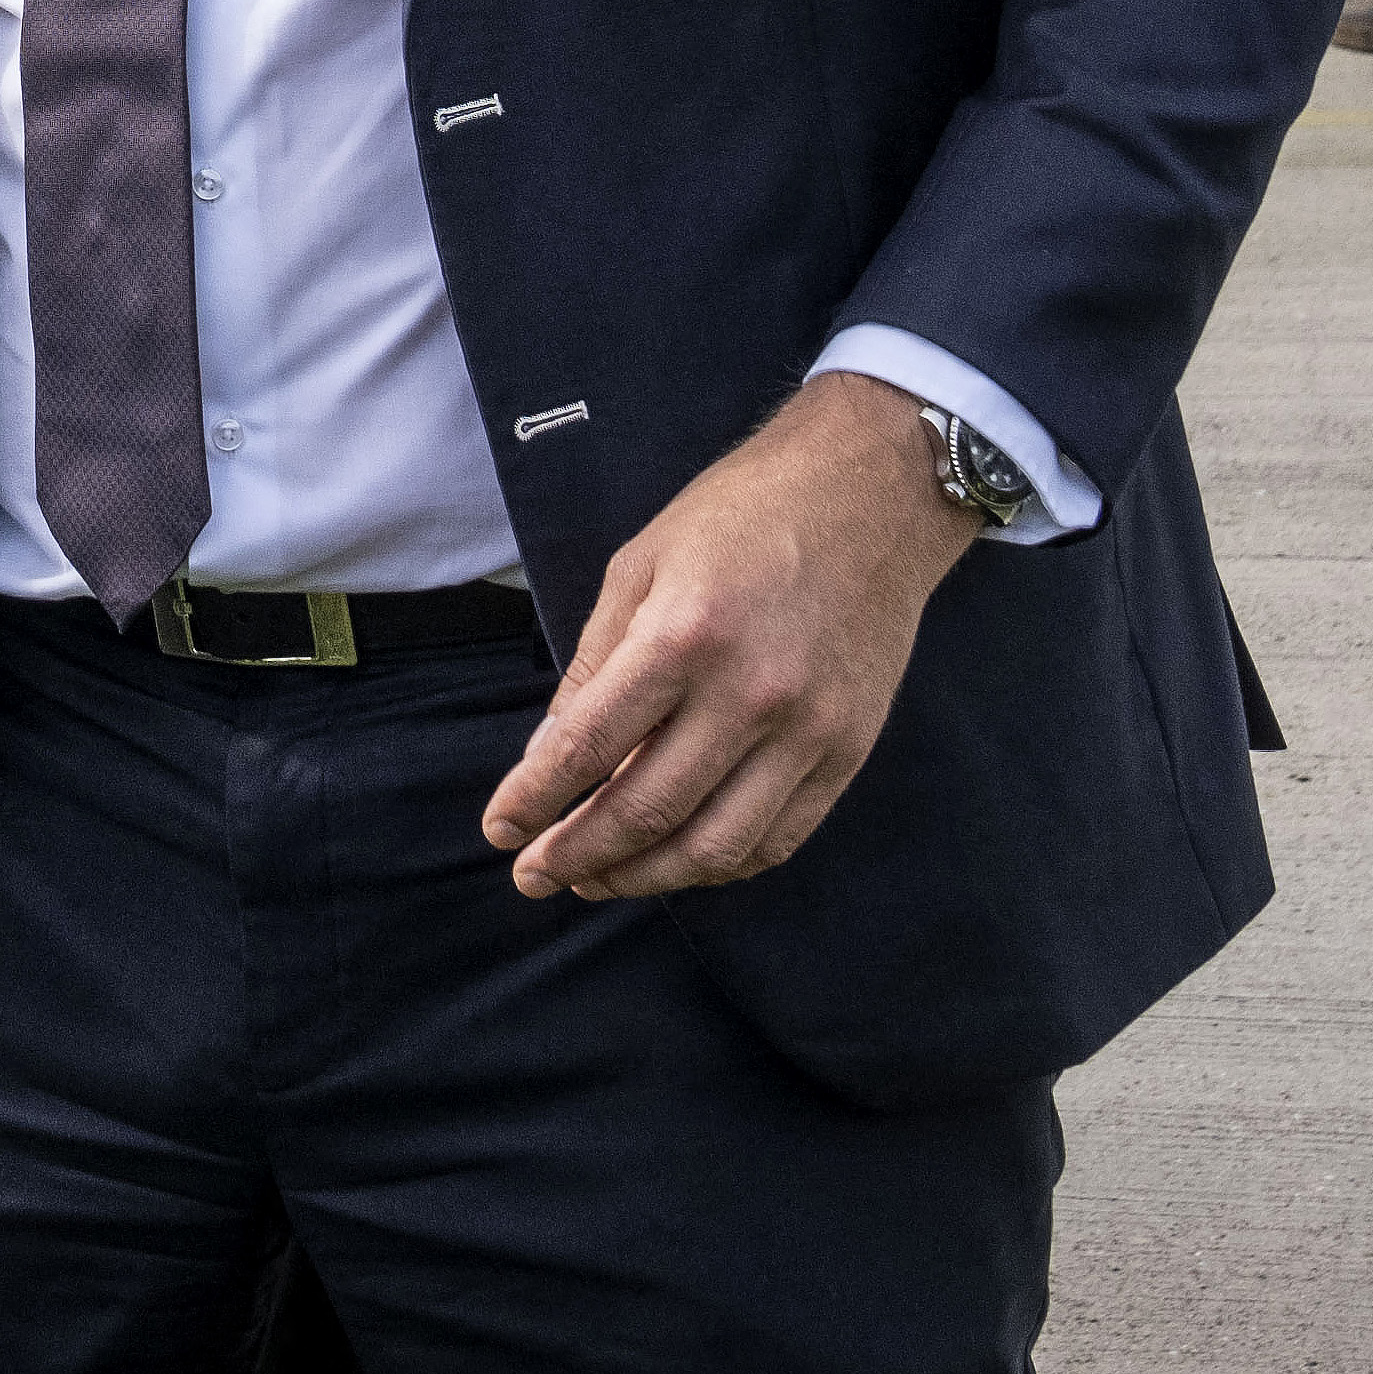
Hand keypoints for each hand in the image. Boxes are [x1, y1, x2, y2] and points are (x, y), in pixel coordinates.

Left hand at [478, 372, 980, 902]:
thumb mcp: (642, 563)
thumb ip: (595, 663)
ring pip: (713, 849)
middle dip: (575, 855)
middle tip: (533, 873)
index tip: (499, 829)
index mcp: (684, 636)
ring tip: (596, 879)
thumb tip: (549, 754)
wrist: (872, 494)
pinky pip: (776, 840)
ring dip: (642, 878)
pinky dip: (718, 867)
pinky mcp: (848, 751)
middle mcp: (749, 694)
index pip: (588, 746)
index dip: (534, 799)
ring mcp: (807, 731)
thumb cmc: (745, 515)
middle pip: (645, 811)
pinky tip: (676, 861)